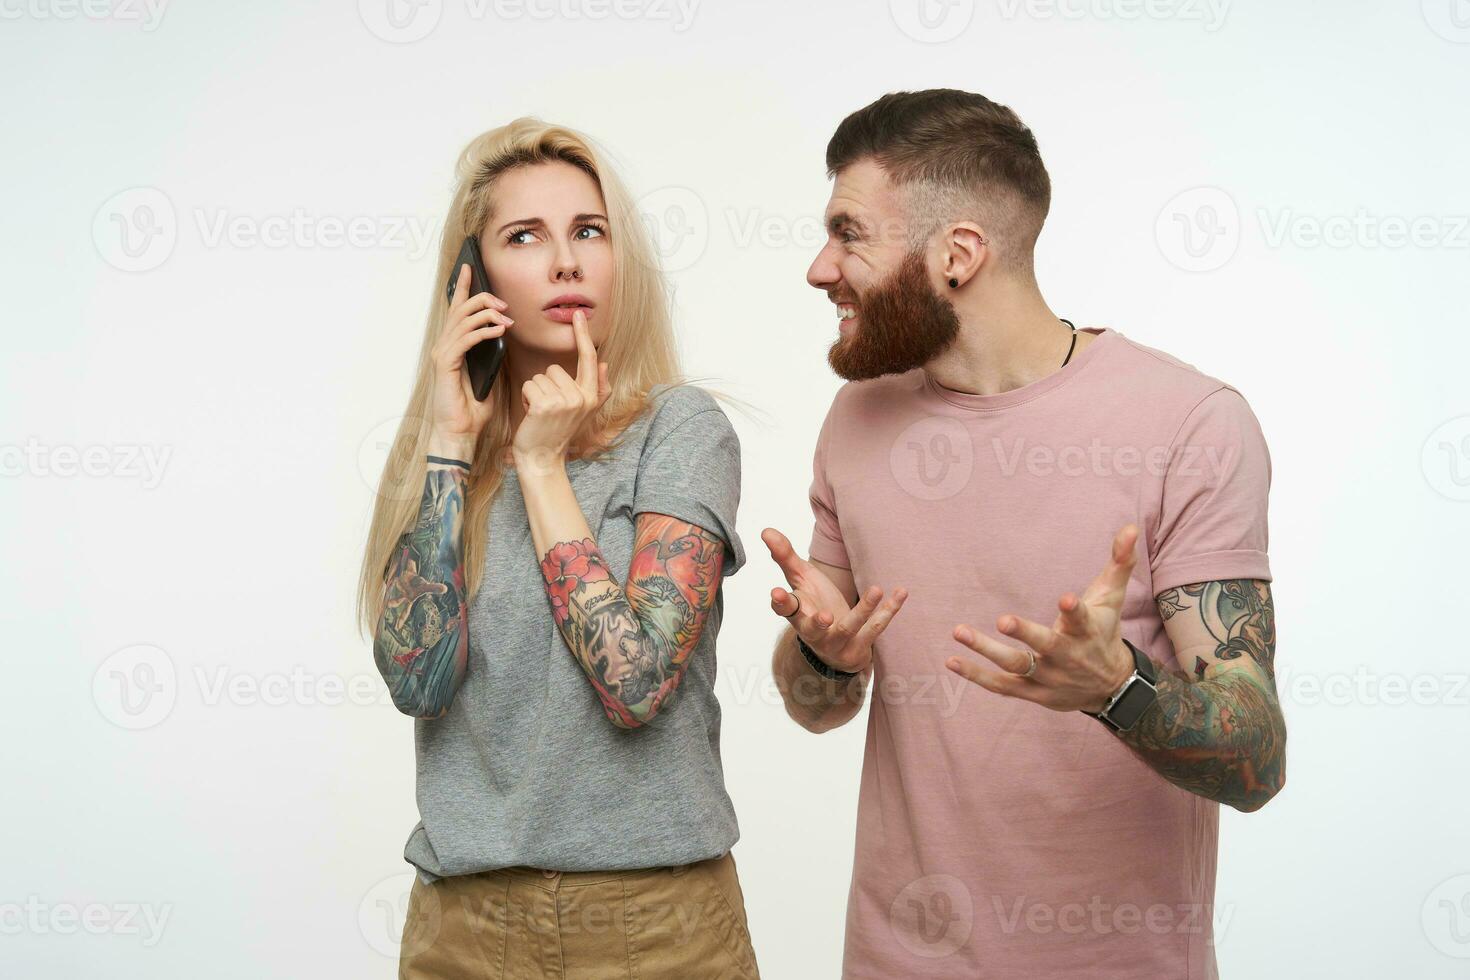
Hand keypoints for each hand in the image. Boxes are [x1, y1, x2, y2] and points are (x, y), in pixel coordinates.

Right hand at [430, 261, 513, 455]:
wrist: (461, 432)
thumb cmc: (473, 408)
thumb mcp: (490, 374)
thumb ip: (493, 354)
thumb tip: (504, 335)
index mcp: (453, 345)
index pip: (457, 310)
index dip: (463, 287)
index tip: (470, 267)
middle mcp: (444, 345)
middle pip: (460, 309)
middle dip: (482, 298)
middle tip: (503, 303)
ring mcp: (443, 354)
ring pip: (463, 320)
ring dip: (486, 314)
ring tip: (505, 317)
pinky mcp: (446, 365)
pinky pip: (465, 339)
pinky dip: (482, 331)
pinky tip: (498, 331)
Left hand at [510, 309, 609, 470]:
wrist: (542, 459)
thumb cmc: (557, 433)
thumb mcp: (583, 412)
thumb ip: (598, 388)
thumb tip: (604, 364)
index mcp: (591, 396)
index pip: (589, 359)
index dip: (583, 335)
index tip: (578, 314)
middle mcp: (582, 397)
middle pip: (555, 368)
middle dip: (545, 385)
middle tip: (547, 408)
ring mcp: (565, 401)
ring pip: (540, 376)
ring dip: (534, 393)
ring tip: (539, 412)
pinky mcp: (547, 405)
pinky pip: (530, 385)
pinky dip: (525, 398)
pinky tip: (531, 414)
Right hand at [761, 527, 906, 674]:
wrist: (834, 649)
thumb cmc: (815, 606)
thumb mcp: (801, 581)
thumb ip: (785, 557)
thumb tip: (765, 530)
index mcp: (797, 614)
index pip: (785, 609)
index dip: (780, 602)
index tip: (776, 594)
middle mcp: (814, 632)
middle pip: (813, 628)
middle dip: (818, 623)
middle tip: (825, 616)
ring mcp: (836, 643)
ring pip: (849, 628)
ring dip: (863, 610)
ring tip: (876, 589)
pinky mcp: (859, 648)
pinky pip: (875, 629)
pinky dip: (888, 611)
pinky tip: (900, 593)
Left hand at [946, 524, 1139, 712]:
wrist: (1111, 687)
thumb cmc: (1104, 632)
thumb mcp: (1113, 597)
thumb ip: (1120, 562)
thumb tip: (1131, 526)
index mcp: (1086, 631)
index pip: (1082, 619)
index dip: (1074, 611)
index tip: (1066, 599)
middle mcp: (1067, 657)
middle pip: (1045, 646)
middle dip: (1025, 633)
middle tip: (1002, 620)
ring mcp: (1048, 677)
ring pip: (1016, 666)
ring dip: (986, 651)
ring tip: (959, 631)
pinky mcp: (1032, 692)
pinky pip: (1002, 686)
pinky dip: (977, 676)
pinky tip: (951, 661)